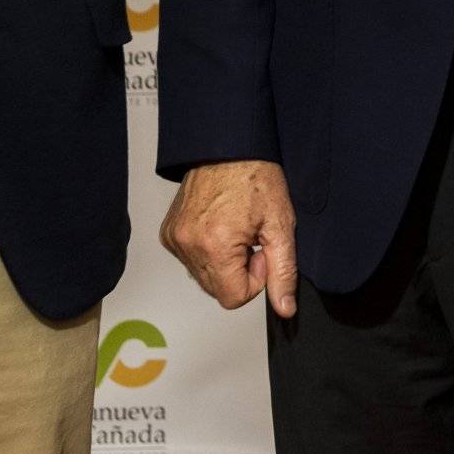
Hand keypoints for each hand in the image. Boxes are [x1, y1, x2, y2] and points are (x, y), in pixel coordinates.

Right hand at [160, 159, 296, 317]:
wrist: (227, 145)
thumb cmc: (255, 176)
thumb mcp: (281, 224)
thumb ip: (284, 271)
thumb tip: (285, 308)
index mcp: (215, 246)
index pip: (234, 298)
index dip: (255, 280)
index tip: (261, 252)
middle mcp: (188, 245)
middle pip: (218, 290)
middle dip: (239, 271)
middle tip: (251, 238)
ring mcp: (175, 239)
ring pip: (204, 277)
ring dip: (224, 262)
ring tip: (236, 230)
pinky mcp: (168, 234)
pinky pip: (190, 260)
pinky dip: (207, 251)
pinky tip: (220, 226)